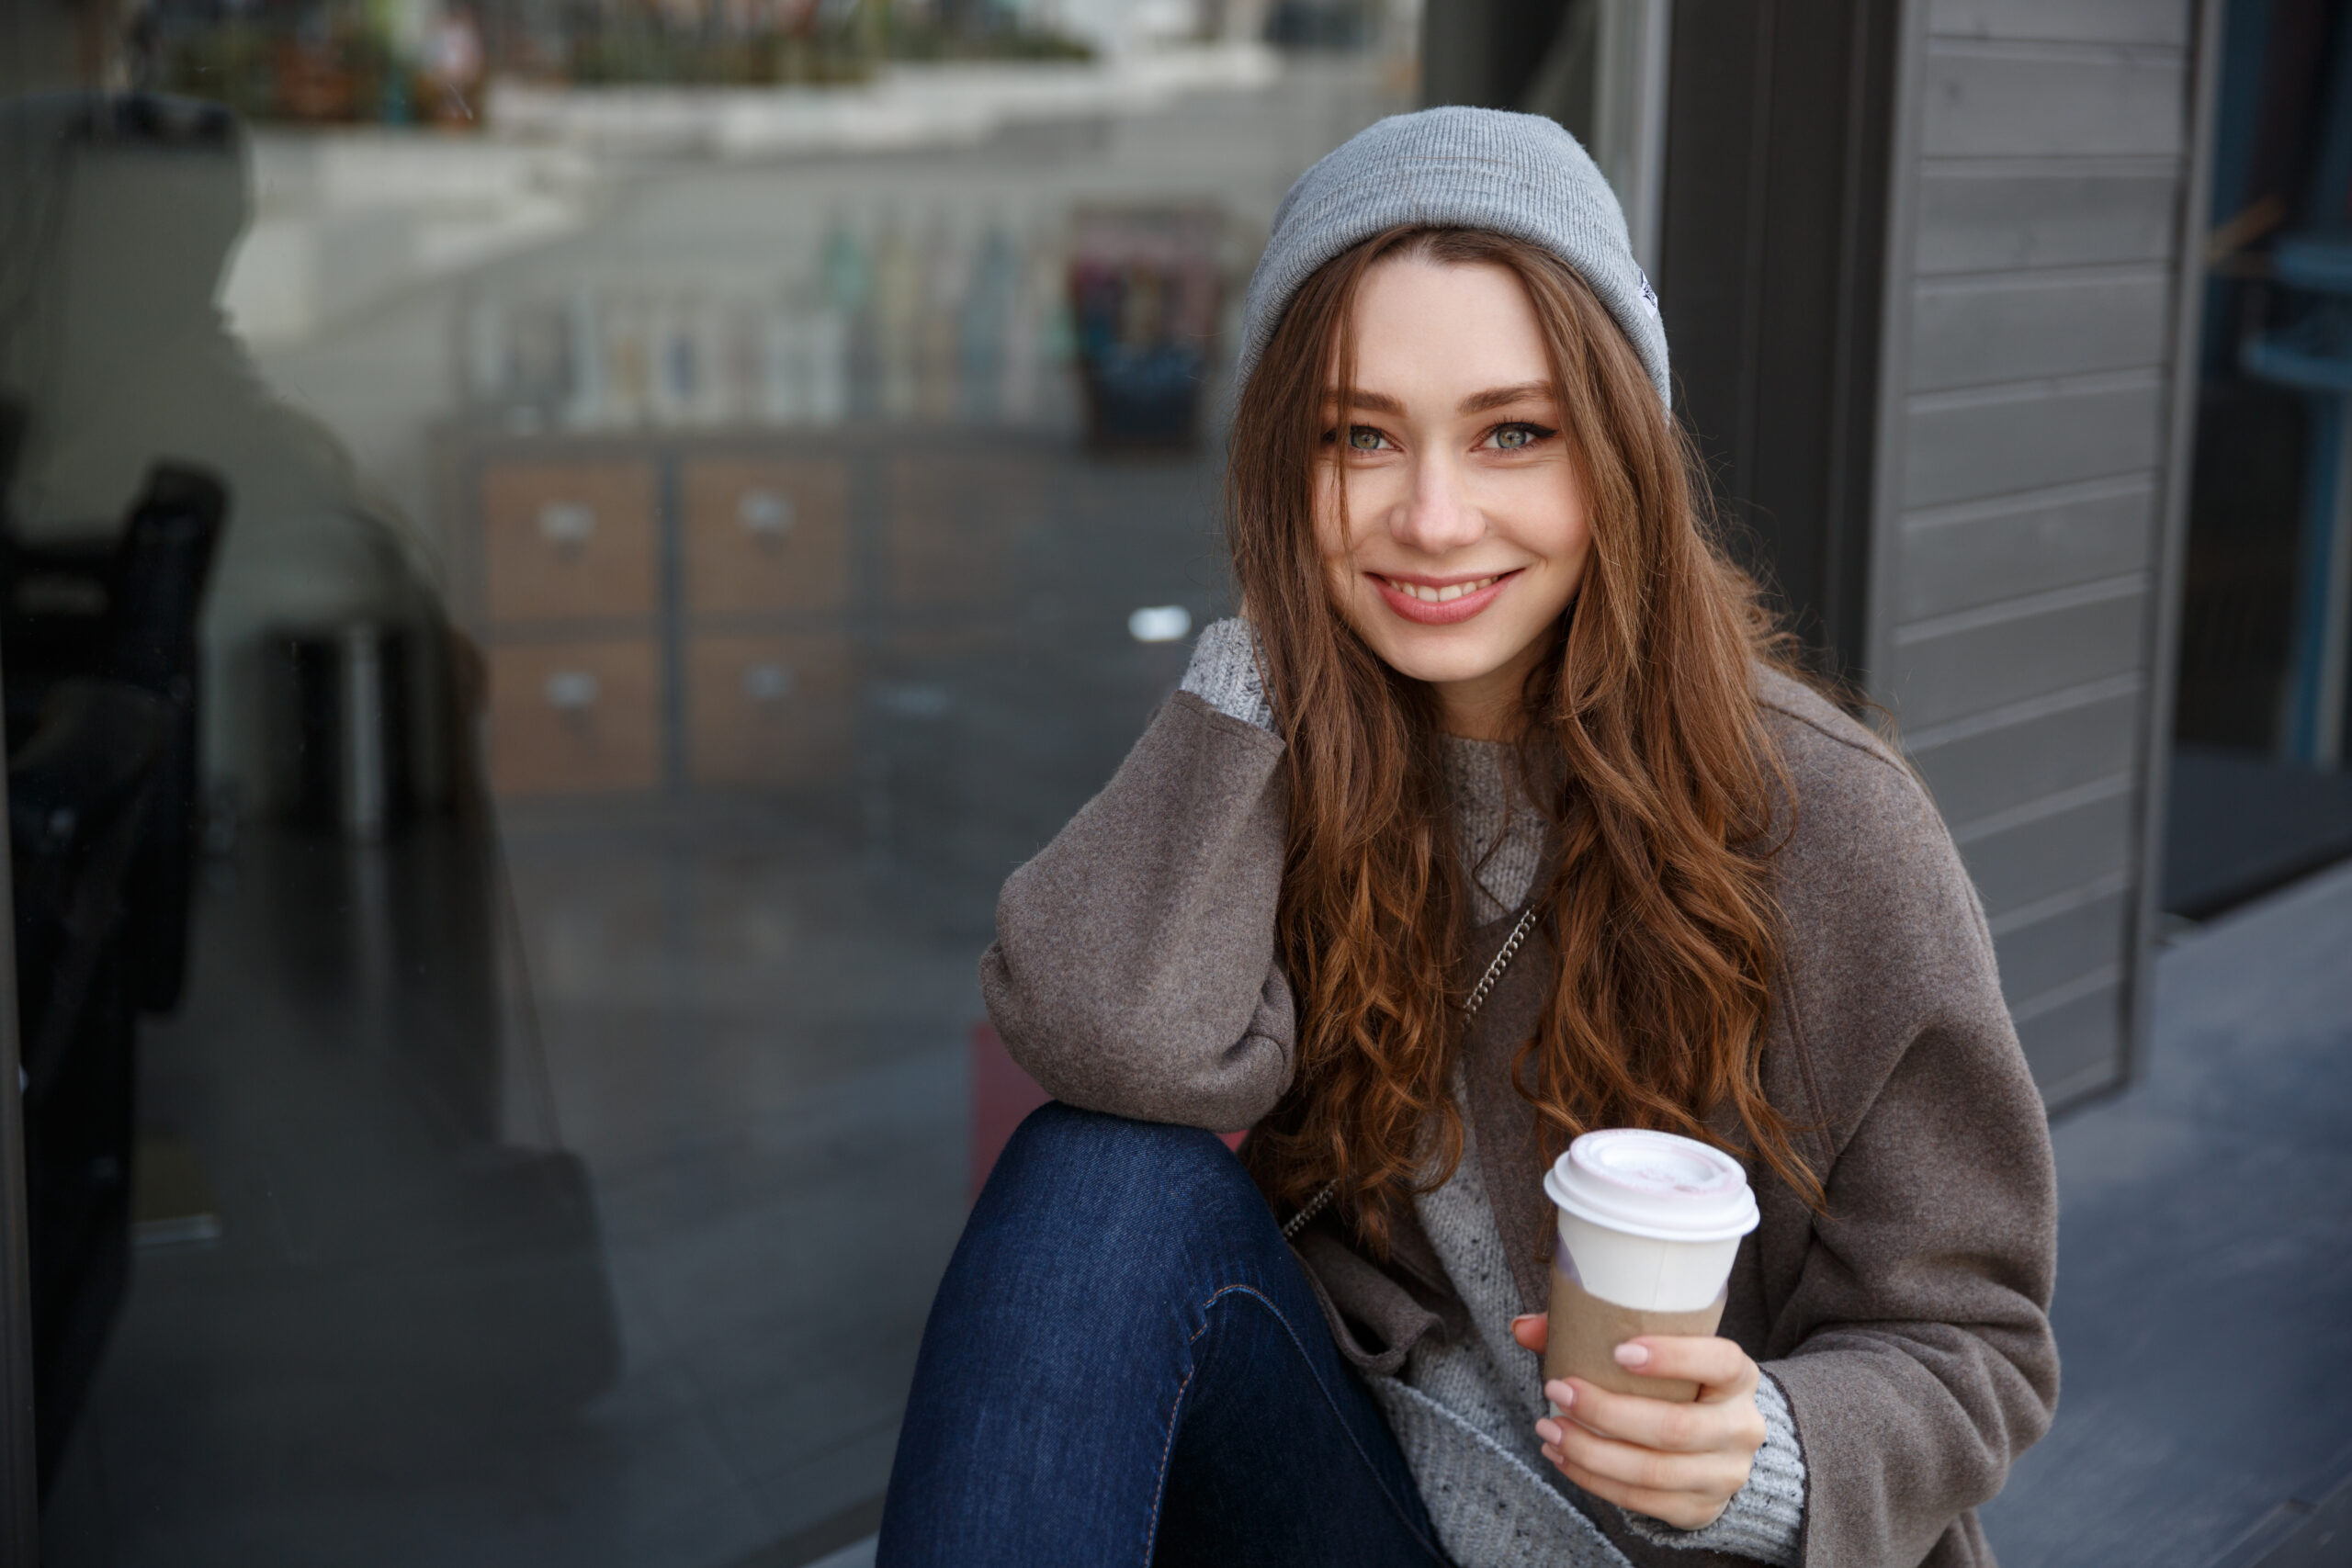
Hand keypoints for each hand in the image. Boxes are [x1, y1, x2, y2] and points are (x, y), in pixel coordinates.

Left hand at [1510, 1313, 1766, 1530]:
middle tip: (1556, 1390)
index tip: (1619, 1350)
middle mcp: (1741, 1427)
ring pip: (1653, 1471)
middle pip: (1675, 1427)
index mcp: (1739, 1377)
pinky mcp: (1700, 1508)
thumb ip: (1593, 1330)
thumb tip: (1523, 1327)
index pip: (1721, 1362)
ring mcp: (1725, 1474)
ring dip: (1590, 1451)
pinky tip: (1563, 1458)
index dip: (1674, 1357)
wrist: (1717, 1444)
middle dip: (1605, 1411)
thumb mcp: (1655, 1351)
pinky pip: (1642, 1500)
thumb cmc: (1675, 1383)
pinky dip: (1594, 1479)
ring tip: (1548, 1429)